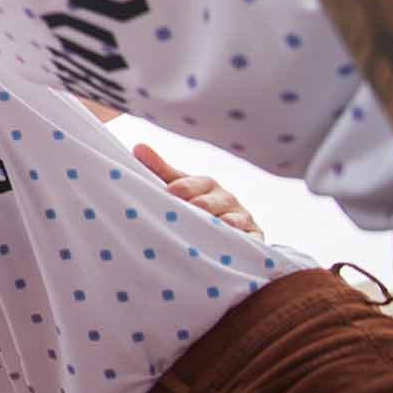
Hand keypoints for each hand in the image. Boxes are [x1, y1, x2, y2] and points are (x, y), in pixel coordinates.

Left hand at [133, 142, 261, 237]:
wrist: (229, 225)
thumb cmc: (194, 201)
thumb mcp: (178, 184)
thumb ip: (159, 168)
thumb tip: (138, 147)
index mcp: (205, 184)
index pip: (193, 184)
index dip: (182, 188)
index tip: (169, 192)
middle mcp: (225, 198)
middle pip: (211, 203)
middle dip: (201, 206)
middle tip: (189, 211)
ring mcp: (241, 217)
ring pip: (232, 221)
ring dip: (223, 225)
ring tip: (214, 228)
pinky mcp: (254, 237)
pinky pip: (251, 240)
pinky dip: (244, 242)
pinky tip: (234, 246)